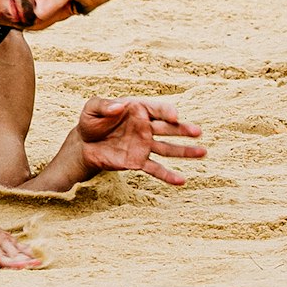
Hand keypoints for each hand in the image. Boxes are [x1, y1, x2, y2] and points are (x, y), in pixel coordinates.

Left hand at [75, 97, 205, 184]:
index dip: (167, 111)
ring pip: (168, 149)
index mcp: (138, 110)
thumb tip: (119, 106)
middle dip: (183, 130)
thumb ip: (103, 106)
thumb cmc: (90, 123)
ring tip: (202, 152)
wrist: (83, 145)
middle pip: (169, 128)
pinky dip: (168, 175)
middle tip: (198, 131)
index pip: (158, 108)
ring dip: (185, 151)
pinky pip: (156, 169)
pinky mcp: (138, 161)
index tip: (174, 117)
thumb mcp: (91, 109)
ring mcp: (144, 145)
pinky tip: (181, 181)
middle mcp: (146, 127)